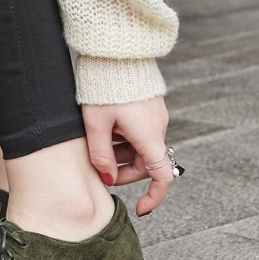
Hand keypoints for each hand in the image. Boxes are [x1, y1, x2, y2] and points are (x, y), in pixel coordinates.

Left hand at [82, 96, 172, 216]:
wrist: (116, 50)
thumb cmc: (103, 86)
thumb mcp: (95, 125)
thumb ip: (100, 156)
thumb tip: (107, 179)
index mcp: (149, 135)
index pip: (163, 176)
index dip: (154, 197)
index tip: (141, 209)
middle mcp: (158, 127)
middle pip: (146, 163)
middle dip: (123, 172)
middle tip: (100, 171)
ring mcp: (154, 116)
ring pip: (140, 147)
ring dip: (121, 153)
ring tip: (97, 143)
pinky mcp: (148, 107)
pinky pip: (138, 132)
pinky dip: (123, 138)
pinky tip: (104, 128)